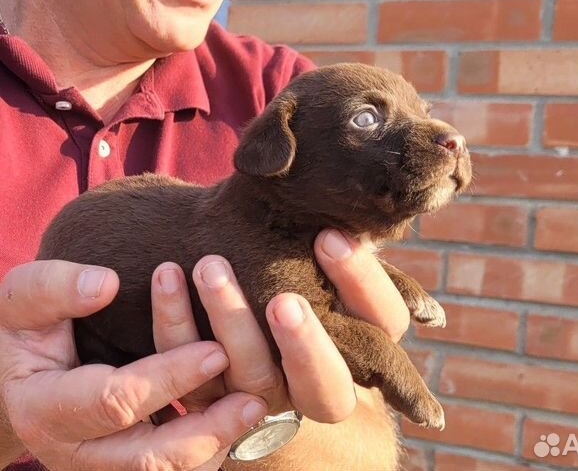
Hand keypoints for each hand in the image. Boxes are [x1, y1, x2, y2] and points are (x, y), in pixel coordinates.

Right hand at [0, 260, 266, 470]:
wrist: (19, 375)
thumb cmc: (26, 330)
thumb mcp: (22, 301)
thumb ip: (55, 289)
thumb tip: (107, 284)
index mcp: (45, 408)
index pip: (114, 401)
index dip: (167, 378)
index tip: (214, 350)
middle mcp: (74, 451)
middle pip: (147, 458)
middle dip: (204, 430)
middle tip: (252, 400)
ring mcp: (100, 466)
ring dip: (213, 447)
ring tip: (254, 413)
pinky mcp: (123, 467)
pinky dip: (206, 452)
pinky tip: (236, 424)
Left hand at [151, 229, 410, 468]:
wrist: (251, 330)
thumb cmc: (296, 281)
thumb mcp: (325, 267)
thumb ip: (337, 247)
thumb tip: (339, 208)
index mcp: (360, 349)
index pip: (381, 324)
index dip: (360, 285)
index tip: (329, 238)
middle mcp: (314, 385)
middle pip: (324, 385)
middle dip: (305, 344)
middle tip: (283, 301)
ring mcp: (260, 397)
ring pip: (251, 378)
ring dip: (230, 322)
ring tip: (210, 266)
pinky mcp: (210, 397)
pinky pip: (190, 371)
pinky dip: (175, 324)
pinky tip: (168, 274)